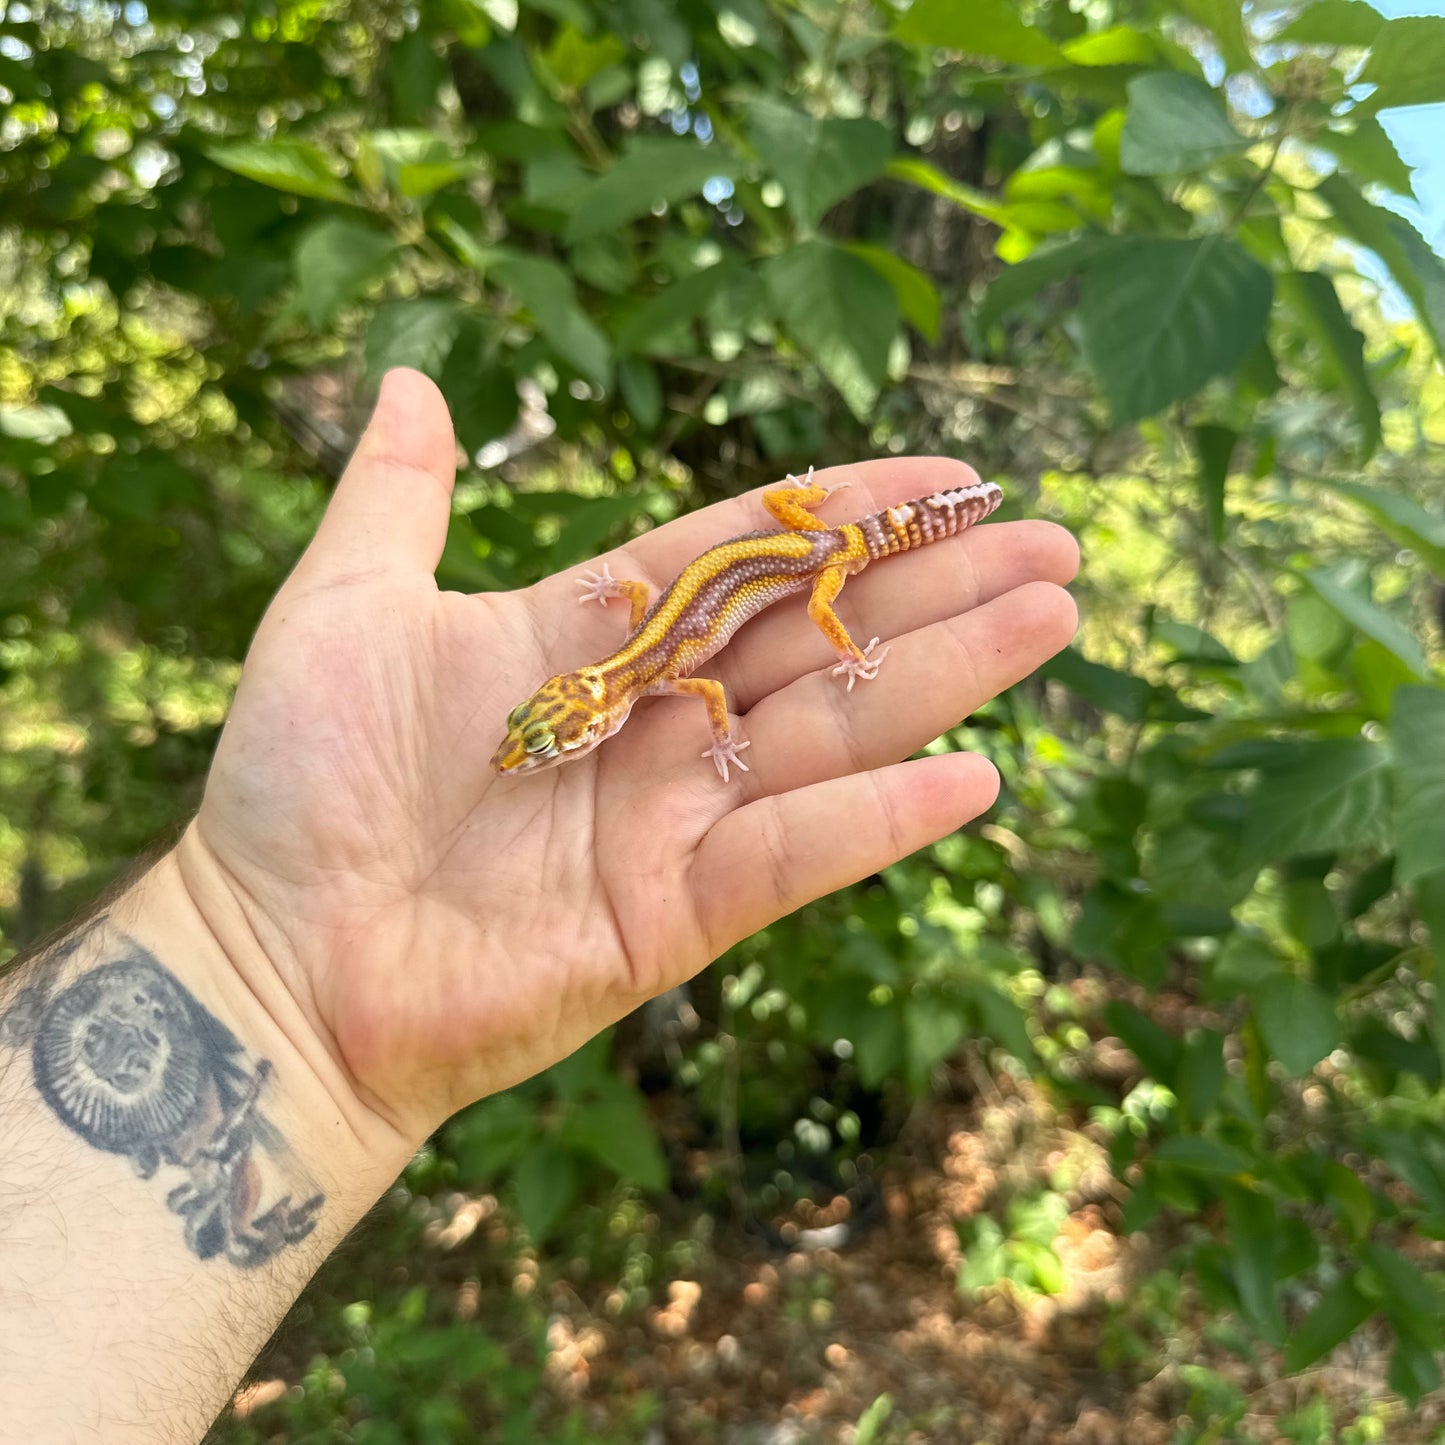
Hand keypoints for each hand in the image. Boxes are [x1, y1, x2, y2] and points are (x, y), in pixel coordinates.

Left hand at [181, 369, 1077, 1148]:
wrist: (274, 954)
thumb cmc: (295, 782)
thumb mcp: (344, 607)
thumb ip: (395, 498)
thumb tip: (412, 379)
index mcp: (590, 636)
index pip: (749, 555)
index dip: (849, 513)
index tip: (951, 474)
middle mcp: (652, 720)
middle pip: (819, 636)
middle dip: (936, 585)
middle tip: (1052, 540)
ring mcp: (673, 819)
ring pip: (832, 731)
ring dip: (944, 676)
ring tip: (1052, 616)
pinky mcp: (676, 914)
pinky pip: (794, 858)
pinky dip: (880, 821)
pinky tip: (975, 776)